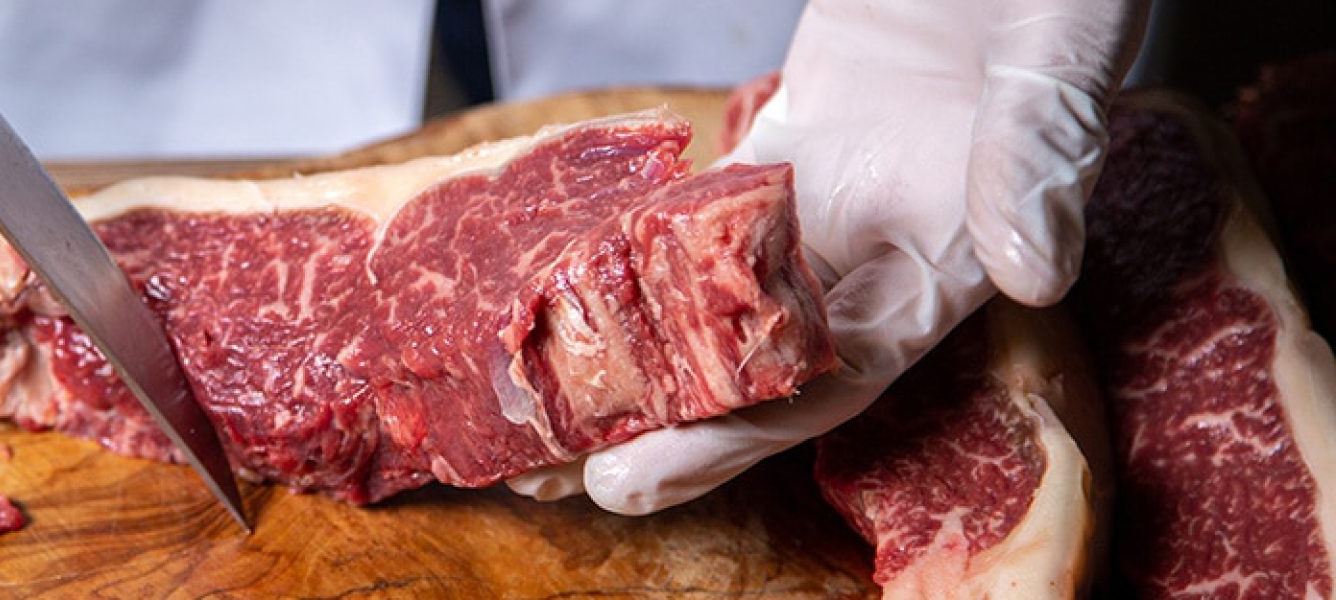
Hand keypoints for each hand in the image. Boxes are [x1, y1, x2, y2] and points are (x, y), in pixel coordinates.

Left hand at [508, 0, 1146, 513]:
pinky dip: (652, 241)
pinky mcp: (795, 130)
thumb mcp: (1057, 50)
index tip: (661, 467)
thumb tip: (1034, 268)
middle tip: (586, 472)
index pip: (848, 365)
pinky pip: (715, 204)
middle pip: (770, 355)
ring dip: (654, 347)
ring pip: (731, 292)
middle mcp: (890, 237)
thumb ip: (1036, 152)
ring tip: (565, 397)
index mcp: (961, 244)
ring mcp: (834, 188)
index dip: (753, 428)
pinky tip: (583, 277)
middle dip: (680, 419)